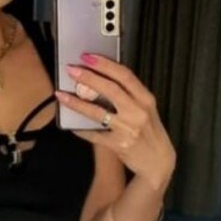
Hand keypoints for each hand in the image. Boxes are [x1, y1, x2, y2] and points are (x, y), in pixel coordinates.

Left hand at [55, 54, 175, 189]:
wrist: (159, 163)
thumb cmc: (150, 134)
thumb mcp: (146, 111)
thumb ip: (130, 96)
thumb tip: (102, 81)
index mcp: (146, 99)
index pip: (124, 75)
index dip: (105, 64)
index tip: (88, 56)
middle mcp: (138, 112)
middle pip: (111, 89)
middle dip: (89, 77)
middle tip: (72, 70)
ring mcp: (128, 129)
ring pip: (98, 112)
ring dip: (77, 102)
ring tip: (62, 95)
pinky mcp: (119, 145)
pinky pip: (95, 135)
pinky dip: (81, 129)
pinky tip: (70, 125)